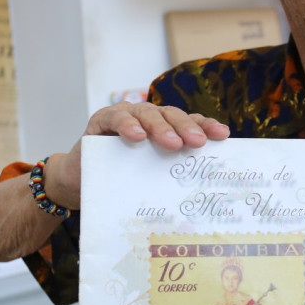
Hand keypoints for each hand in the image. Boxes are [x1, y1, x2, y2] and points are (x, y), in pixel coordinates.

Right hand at [44, 103, 229, 209]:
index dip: (206, 126)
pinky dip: (128, 125)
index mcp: (166, 129)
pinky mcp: (101, 120)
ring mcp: (126, 115)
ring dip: (161, 127)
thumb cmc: (123, 180)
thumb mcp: (152, 177)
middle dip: (187, 127)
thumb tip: (206, 192)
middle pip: (172, 115)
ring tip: (173, 143)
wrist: (81, 183)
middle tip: (198, 142)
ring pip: (148, 113)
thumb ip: (172, 174)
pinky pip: (117, 118)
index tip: (223, 136)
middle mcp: (149, 118)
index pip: (190, 122)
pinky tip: (137, 136)